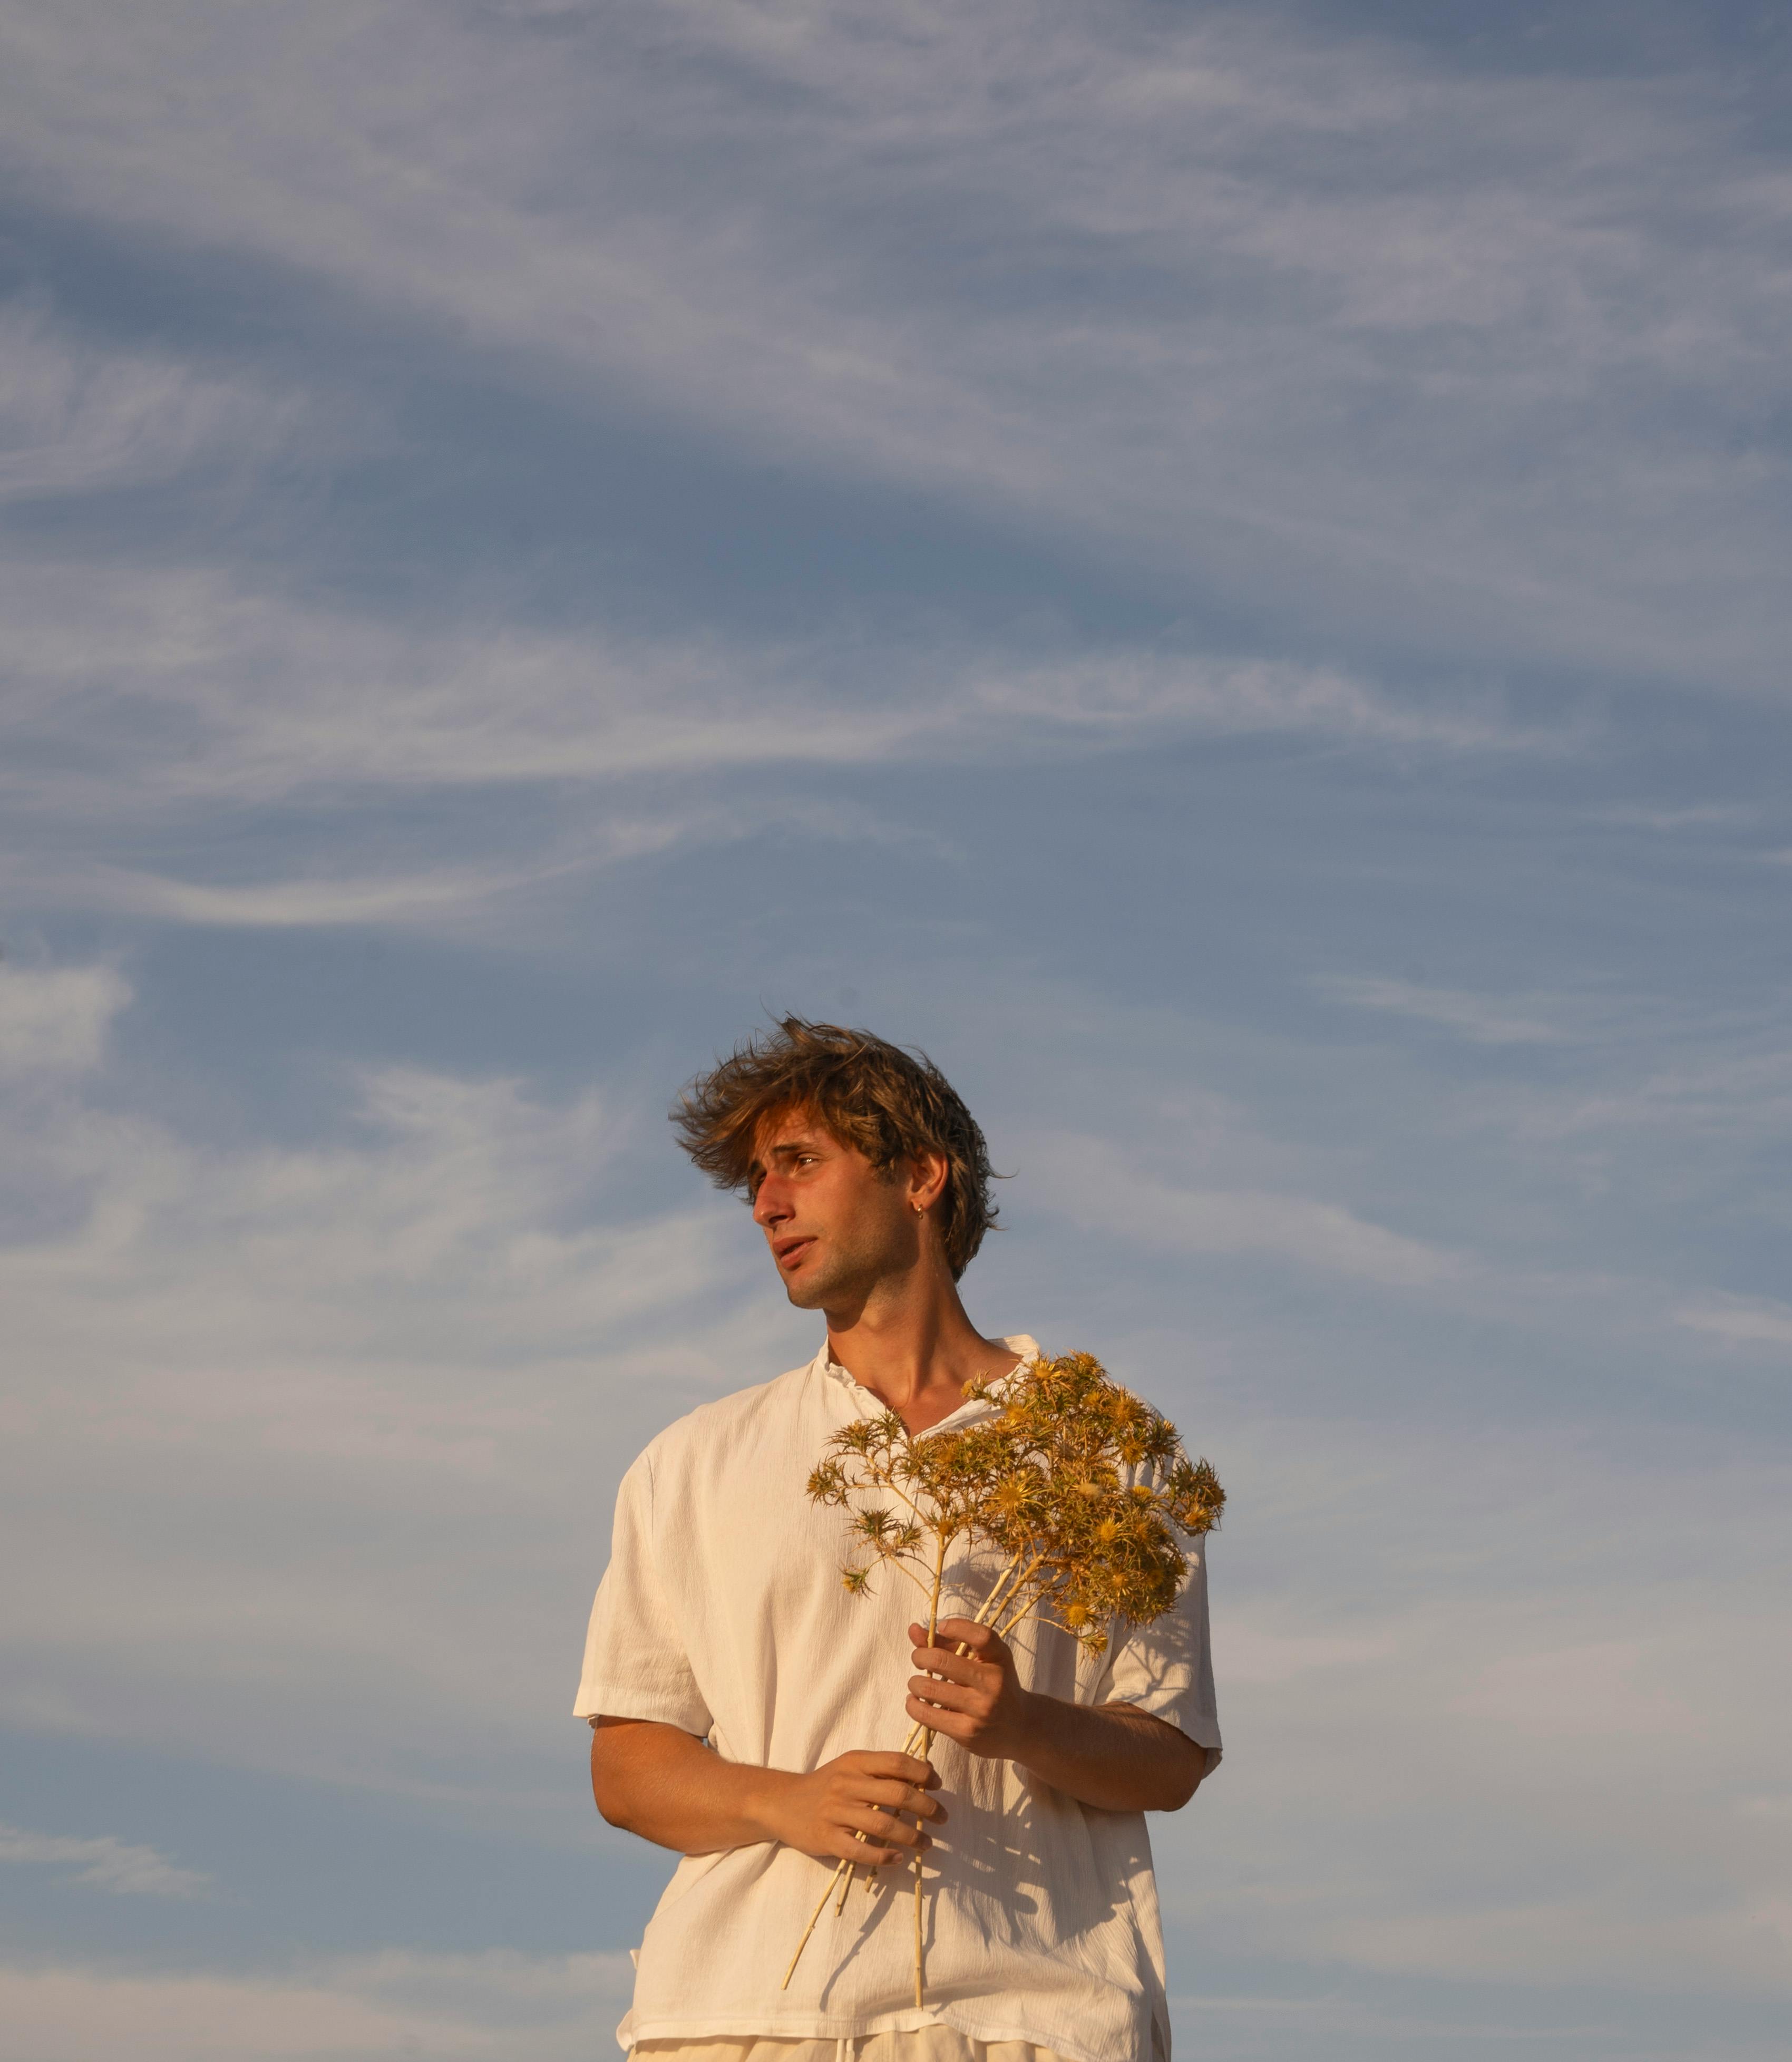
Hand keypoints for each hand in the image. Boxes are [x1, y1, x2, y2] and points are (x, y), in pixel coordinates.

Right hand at [760, 1750, 942, 1866]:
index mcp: (855, 1762)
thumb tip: (925, 1773)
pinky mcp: (828, 1839)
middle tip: (942, 1817)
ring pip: (883, 1825)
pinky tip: (898, 1858)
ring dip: (912, 1836)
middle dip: (927, 1807)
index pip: (897, 1763)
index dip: (923, 1773)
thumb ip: (881, 1768)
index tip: (938, 1785)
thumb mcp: (850, 1767)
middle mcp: (847, 1784)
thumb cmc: (825, 1784)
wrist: (782, 1803)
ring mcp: (836, 1812)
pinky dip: (884, 1856)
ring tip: (927, 1844)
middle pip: (897, 1794)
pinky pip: (861, 1850)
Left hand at [906, 1618, 1037, 1760]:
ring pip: (930, 1689)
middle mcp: (993, 1683)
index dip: (956, 1627)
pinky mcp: (967, 1732)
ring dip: (915, 1683)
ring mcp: (980, 1709)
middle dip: (920, 1656)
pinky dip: (913, 1706)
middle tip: (918, 1659)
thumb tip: (913, 1630)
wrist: (1018, 1727)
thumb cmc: (994, 1684)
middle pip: (943, 1661)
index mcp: (999, 1657)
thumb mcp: (982, 1659)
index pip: (980, 1636)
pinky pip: (928, 1716)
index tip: (941, 1627)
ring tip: (917, 1684)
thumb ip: (948, 1643)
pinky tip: (916, 1702)